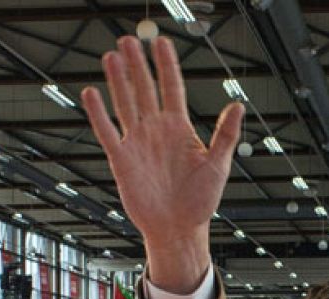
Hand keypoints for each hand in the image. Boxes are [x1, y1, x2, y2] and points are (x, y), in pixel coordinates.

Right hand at [82, 37, 242, 293]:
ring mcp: (137, 143)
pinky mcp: (121, 159)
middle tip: (129, 39)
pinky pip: (107, 131)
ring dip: (118, 81)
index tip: (161, 42)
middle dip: (138, 65)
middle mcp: (156, 131)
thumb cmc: (200, 201)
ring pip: (125, 104)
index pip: (172, 88)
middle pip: (145, 89)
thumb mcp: (218, 165)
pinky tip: (91, 93)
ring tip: (112, 55)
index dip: (166, 65)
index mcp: (180, 129)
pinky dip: (98, 113)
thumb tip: (237, 104)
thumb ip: (225, 134)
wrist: (178, 229)